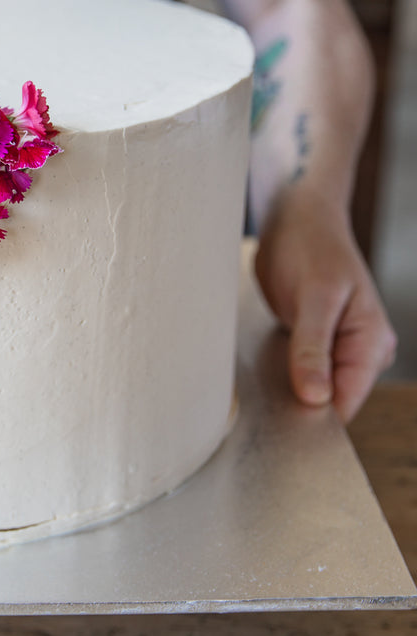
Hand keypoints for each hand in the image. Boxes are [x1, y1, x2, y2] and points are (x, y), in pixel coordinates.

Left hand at [254, 187, 396, 422]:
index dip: (317, 414)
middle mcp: (362, 349)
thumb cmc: (310, 246)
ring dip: (289, 385)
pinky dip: (285, 370)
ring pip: (315, 386)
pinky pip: (303, 369)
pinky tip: (267, 360)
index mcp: (371, 341)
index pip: (348, 400)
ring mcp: (340, 346)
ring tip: (266, 365)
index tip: (282, 419)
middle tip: (264, 388)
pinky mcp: (318, 341)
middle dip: (300, 399)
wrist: (298, 217)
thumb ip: (312, 349)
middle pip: (332, 398)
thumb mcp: (313, 297)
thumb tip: (317, 398)